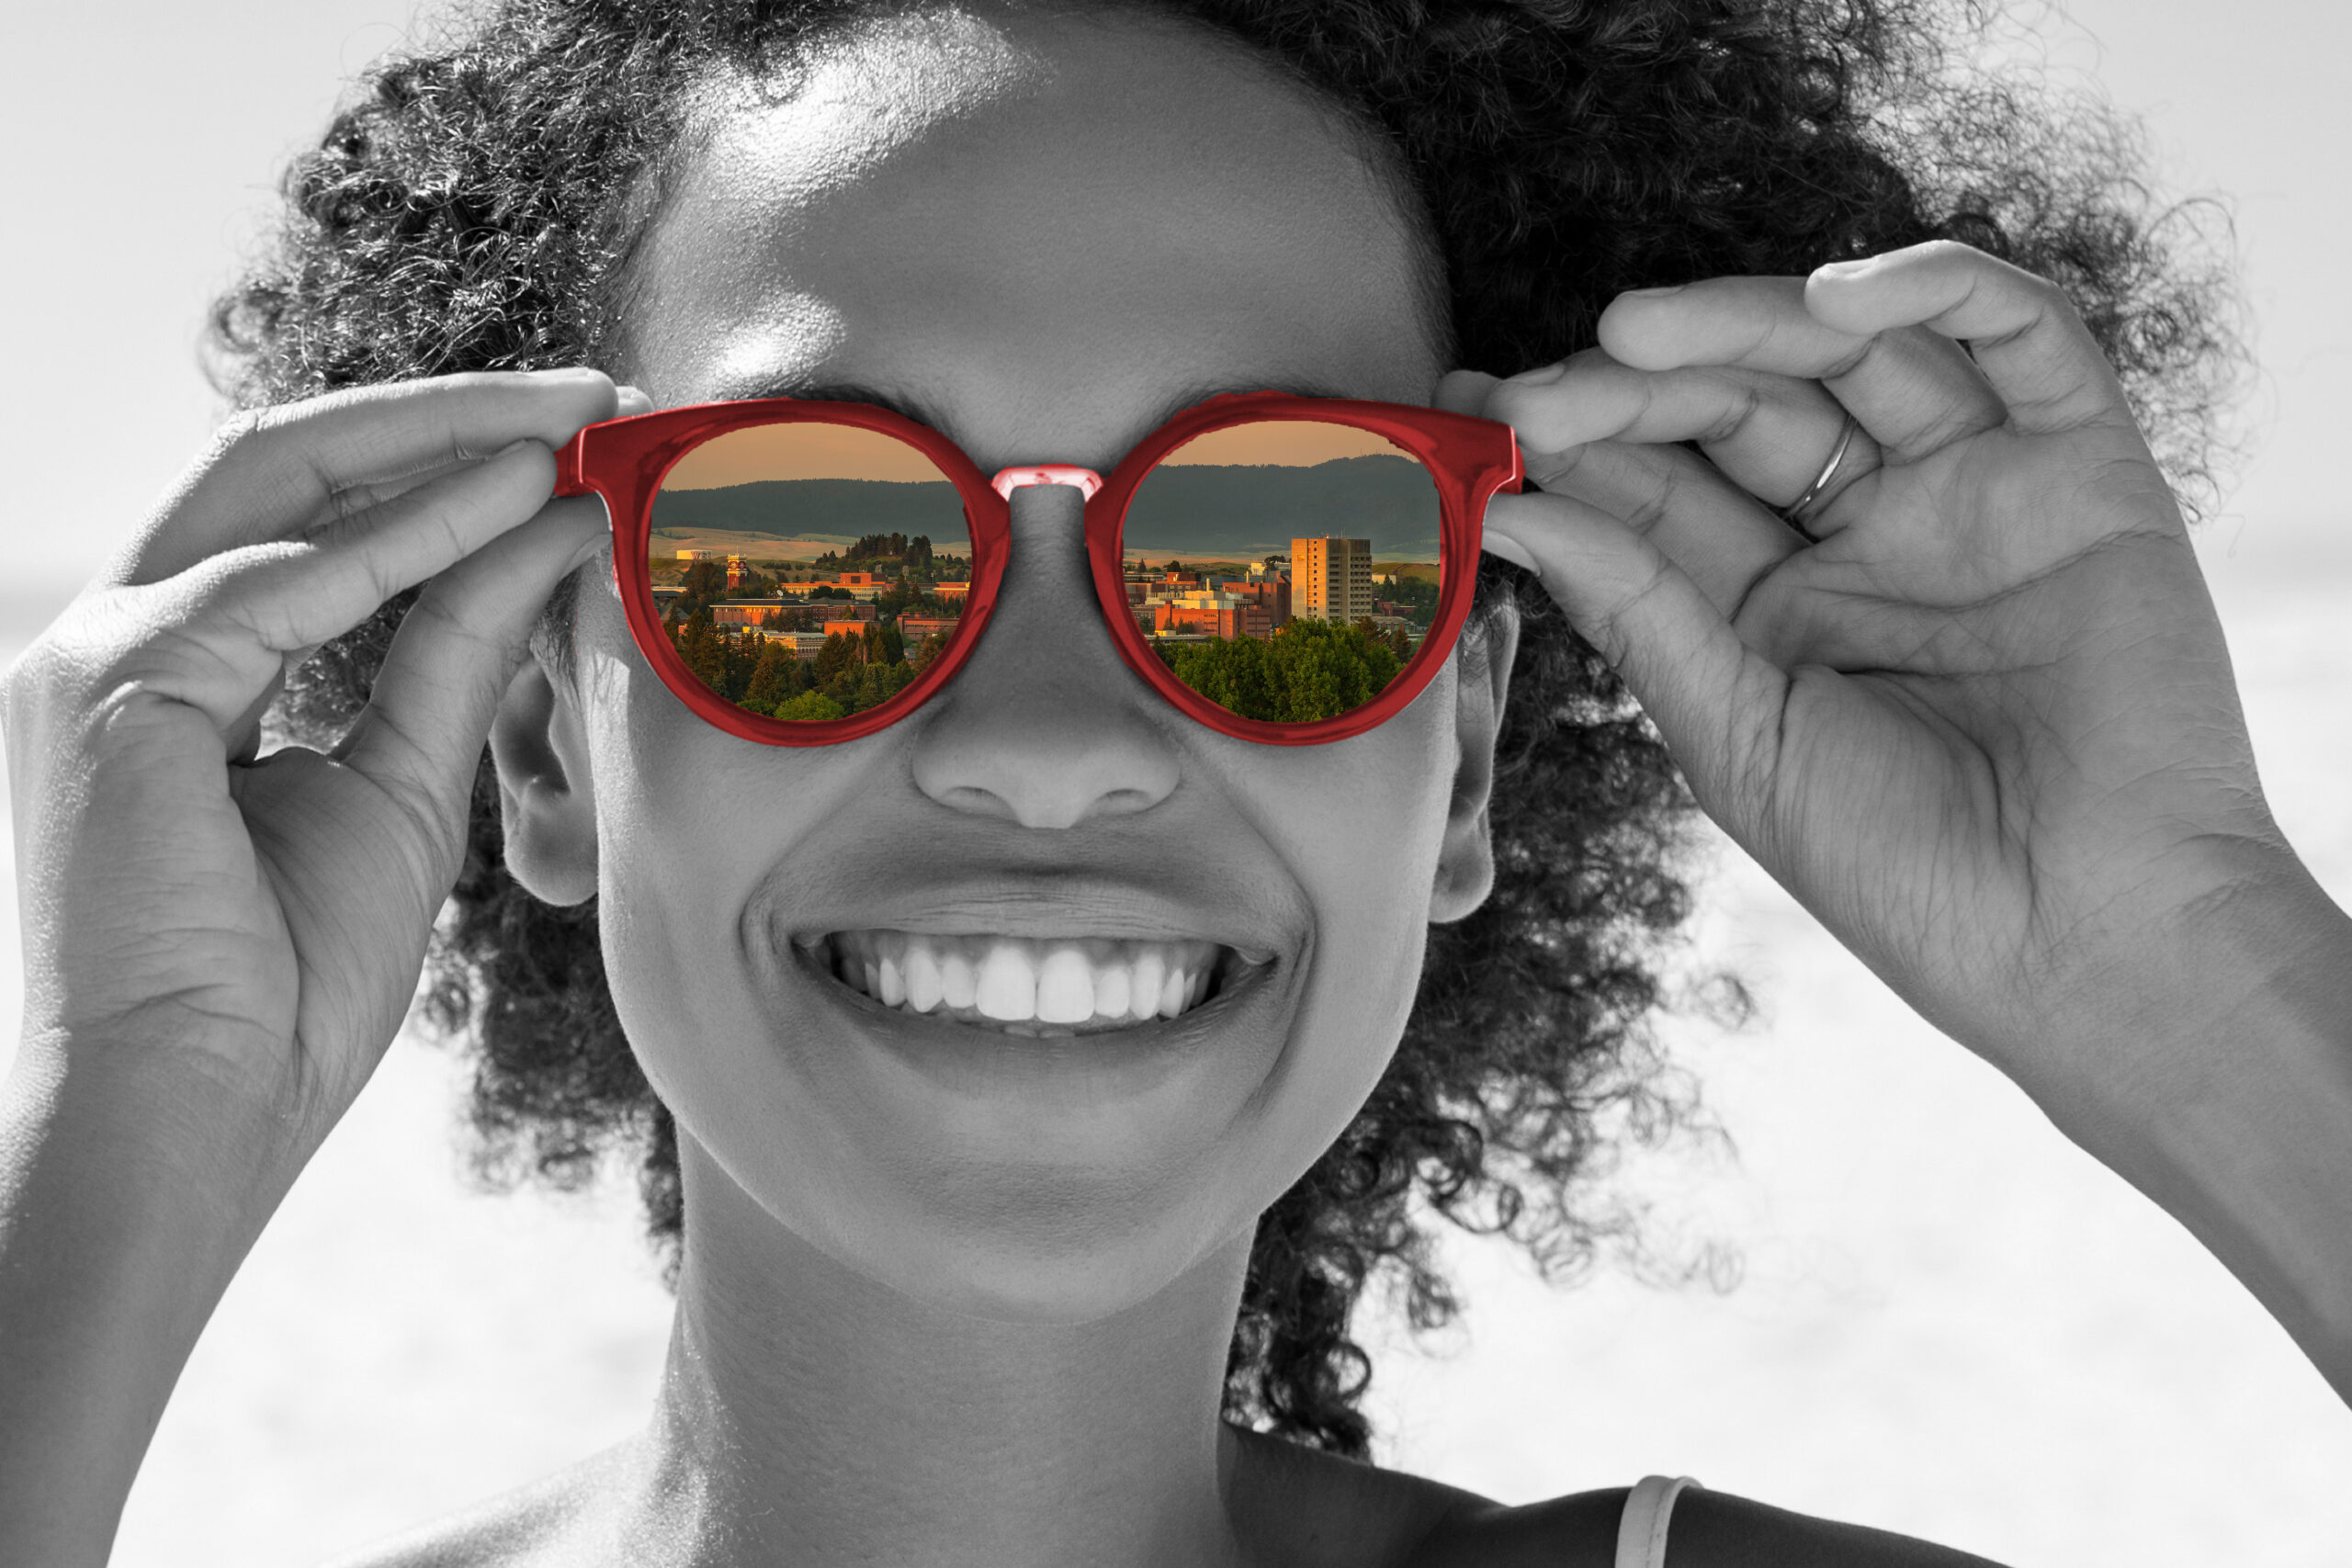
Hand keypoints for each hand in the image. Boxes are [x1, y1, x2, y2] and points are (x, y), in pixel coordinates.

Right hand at [3, 371, 621, 1176]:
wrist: (191, 1117)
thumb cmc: (279, 990)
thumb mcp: (402, 787)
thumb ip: (458, 654)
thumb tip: (553, 531)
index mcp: (180, 667)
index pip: (311, 516)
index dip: (446, 463)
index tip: (582, 441)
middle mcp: (123, 638)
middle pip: (287, 463)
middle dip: (448, 414)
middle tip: (594, 392)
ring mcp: (98, 653)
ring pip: (282, 482)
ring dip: (445, 442)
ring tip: (580, 421)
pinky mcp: (111, 686)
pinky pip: (286, 580)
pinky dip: (412, 534)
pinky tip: (520, 498)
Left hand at [1450, 239, 2294, 1109]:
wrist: (2086, 939)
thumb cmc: (1903, 867)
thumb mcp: (1736, 732)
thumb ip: (1636, 606)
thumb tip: (1505, 507)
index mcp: (1773, 604)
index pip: (1661, 488)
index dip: (1573, 442)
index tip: (1467, 412)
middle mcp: (1868, 533)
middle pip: (1743, 406)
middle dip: (1637, 389)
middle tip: (1538, 393)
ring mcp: (1974, 492)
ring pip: (1856, 352)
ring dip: (1744, 323)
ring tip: (1630, 332)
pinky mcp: (2084, 466)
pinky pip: (2021, 335)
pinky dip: (1933, 288)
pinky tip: (1832, 300)